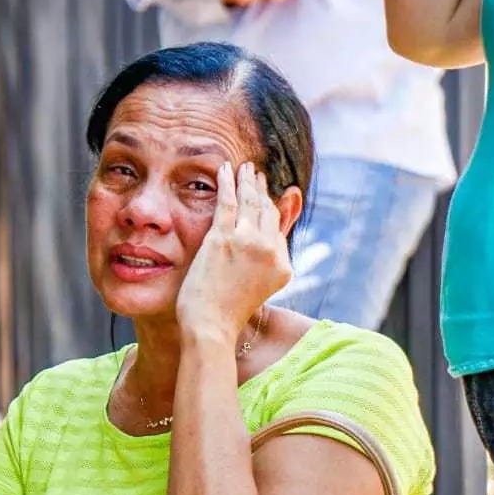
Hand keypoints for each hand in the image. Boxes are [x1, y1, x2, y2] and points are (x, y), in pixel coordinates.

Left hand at [176, 162, 291, 341]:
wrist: (210, 327)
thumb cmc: (227, 314)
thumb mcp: (258, 287)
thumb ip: (267, 262)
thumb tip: (270, 246)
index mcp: (282, 265)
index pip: (277, 229)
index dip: (270, 209)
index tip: (264, 195)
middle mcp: (270, 251)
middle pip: (267, 211)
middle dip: (262, 189)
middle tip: (256, 174)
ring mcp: (247, 242)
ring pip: (250, 201)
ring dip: (247, 180)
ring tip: (245, 167)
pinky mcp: (222, 238)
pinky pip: (227, 201)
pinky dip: (227, 181)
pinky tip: (226, 168)